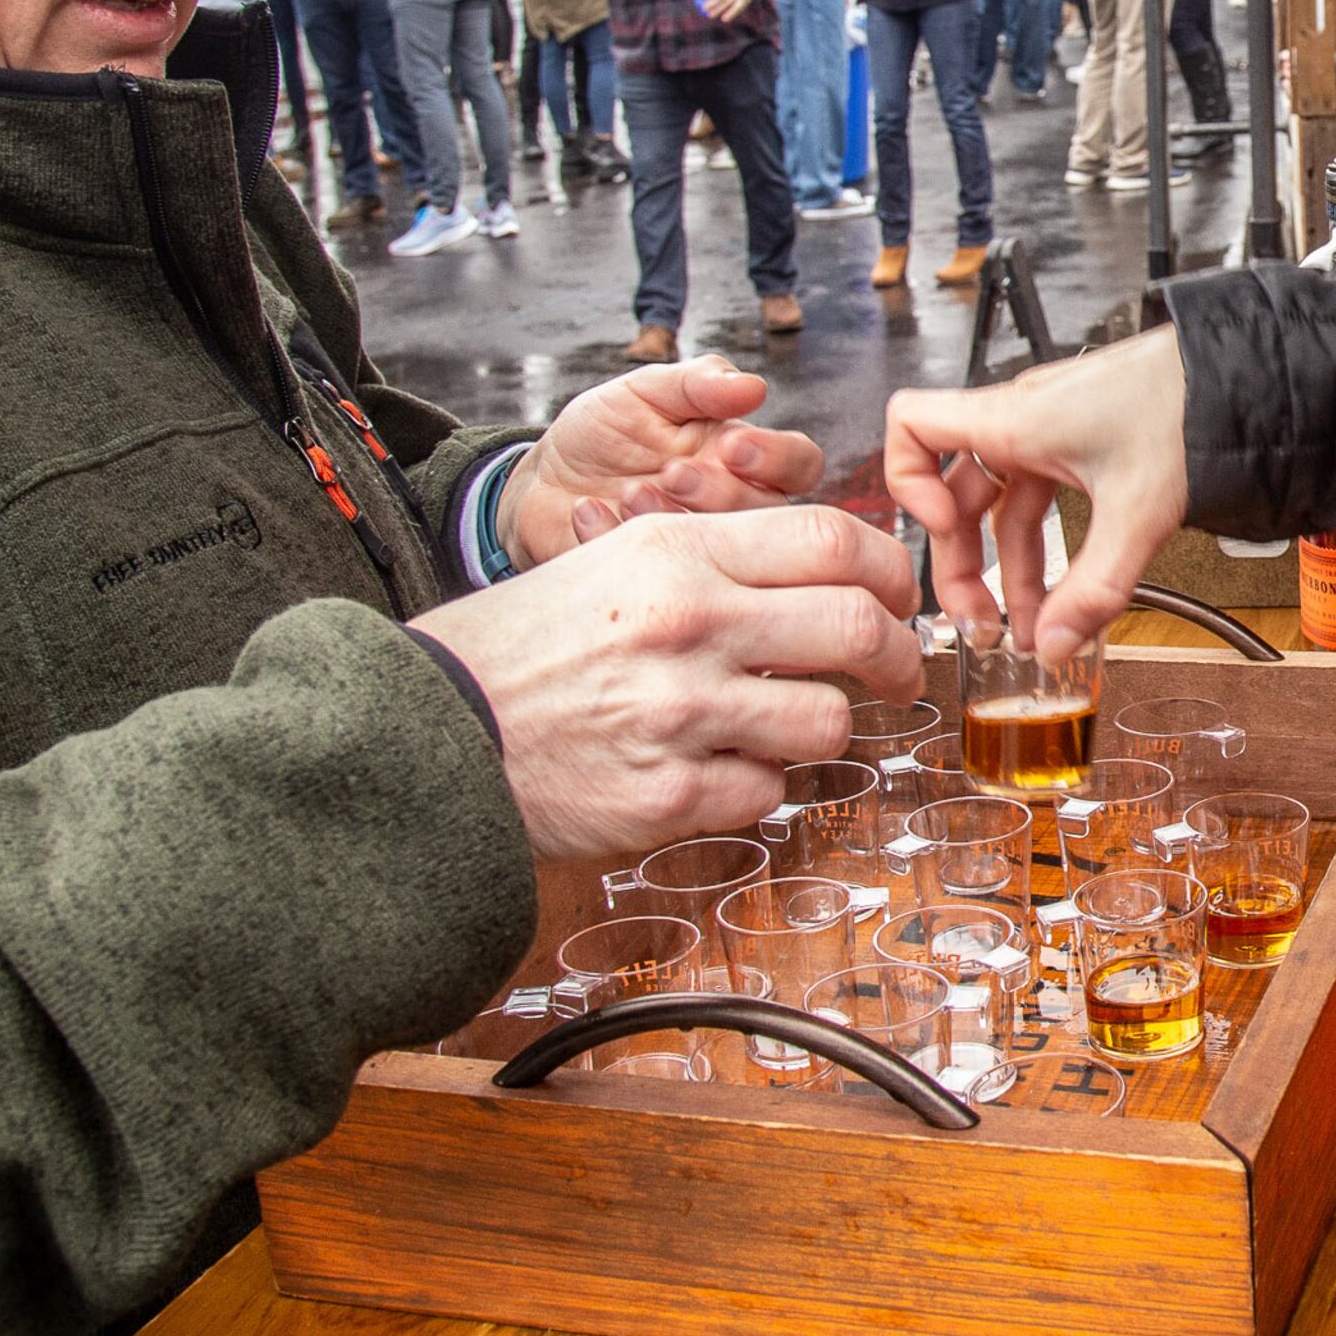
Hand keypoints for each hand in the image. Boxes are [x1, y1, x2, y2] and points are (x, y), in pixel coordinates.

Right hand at [410, 507, 922, 856]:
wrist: (434, 730)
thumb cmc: (531, 646)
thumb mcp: (615, 562)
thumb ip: (720, 562)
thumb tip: (832, 573)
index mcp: (677, 553)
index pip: (835, 540)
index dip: (892, 569)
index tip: (899, 597)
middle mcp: (688, 624)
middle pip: (860, 626)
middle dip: (900, 653)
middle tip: (898, 670)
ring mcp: (682, 713)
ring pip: (829, 721)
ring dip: (823, 725)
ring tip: (781, 723)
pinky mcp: (671, 795)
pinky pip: (767, 790)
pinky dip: (755, 783)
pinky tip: (712, 766)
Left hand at [501, 357, 823, 566]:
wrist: (540, 484)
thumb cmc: (603, 433)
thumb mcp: (642, 392)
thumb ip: (696, 383)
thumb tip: (753, 386)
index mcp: (744, 460)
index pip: (800, 464)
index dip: (778, 458)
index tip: (732, 447)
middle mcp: (736, 511)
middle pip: (774, 516)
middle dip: (724, 494)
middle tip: (672, 472)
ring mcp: (704, 554)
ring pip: (729, 555)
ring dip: (680, 520)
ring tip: (629, 492)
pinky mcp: (661, 588)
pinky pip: (662, 579)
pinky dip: (618, 537)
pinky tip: (589, 514)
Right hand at [882, 327, 1188, 660]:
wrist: (1245, 374)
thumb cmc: (1191, 408)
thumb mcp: (1138, 515)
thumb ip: (1093, 591)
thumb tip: (1055, 646)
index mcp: (1014, 419)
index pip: (911, 424)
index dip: (908, 482)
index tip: (939, 532)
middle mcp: (1022, 419)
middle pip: (956, 490)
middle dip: (964, 562)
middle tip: (981, 623)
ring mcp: (1052, 429)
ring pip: (1003, 504)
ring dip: (1011, 568)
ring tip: (1028, 628)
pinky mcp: (1083, 441)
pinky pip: (1041, 498)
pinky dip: (1046, 548)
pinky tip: (1063, 593)